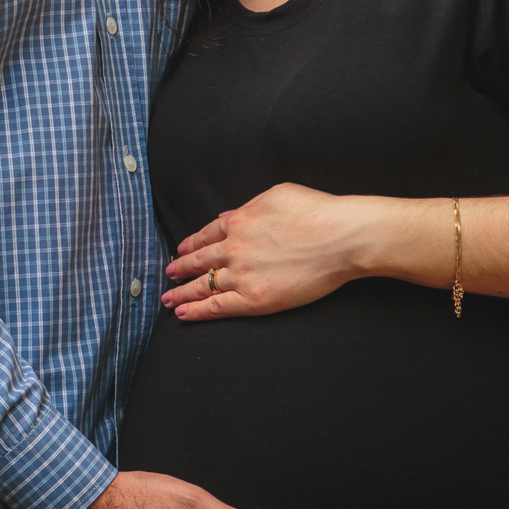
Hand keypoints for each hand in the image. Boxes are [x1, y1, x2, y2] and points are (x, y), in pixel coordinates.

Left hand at [162, 182, 377, 320]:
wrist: (339, 237)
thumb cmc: (316, 212)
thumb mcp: (277, 195)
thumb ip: (248, 207)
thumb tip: (228, 217)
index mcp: (239, 220)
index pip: (207, 235)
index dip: (192, 243)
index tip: (181, 249)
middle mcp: (234, 247)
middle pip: (200, 260)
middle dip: (181, 267)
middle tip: (168, 274)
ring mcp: (242, 274)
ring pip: (203, 284)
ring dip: (182, 292)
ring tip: (169, 298)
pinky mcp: (254, 299)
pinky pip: (217, 306)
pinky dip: (197, 310)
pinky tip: (184, 313)